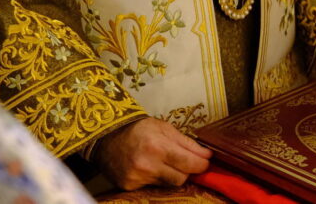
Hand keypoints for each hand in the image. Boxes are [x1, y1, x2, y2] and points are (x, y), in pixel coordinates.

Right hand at [94, 117, 210, 190]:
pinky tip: (148, 168)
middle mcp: (147, 165)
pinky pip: (152, 186)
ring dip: (170, 174)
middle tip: (183, 161)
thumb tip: (207, 155)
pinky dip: (155, 179)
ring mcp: (137, 178)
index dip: (201, 164)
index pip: (189, 164)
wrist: (107, 136)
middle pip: (181, 178)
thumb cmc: (139, 128)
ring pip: (168, 184)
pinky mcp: (129, 186)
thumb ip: (187, 142)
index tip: (205, 162)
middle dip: (186, 170)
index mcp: (158, 146)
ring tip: (163, 162)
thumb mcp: (164, 128)